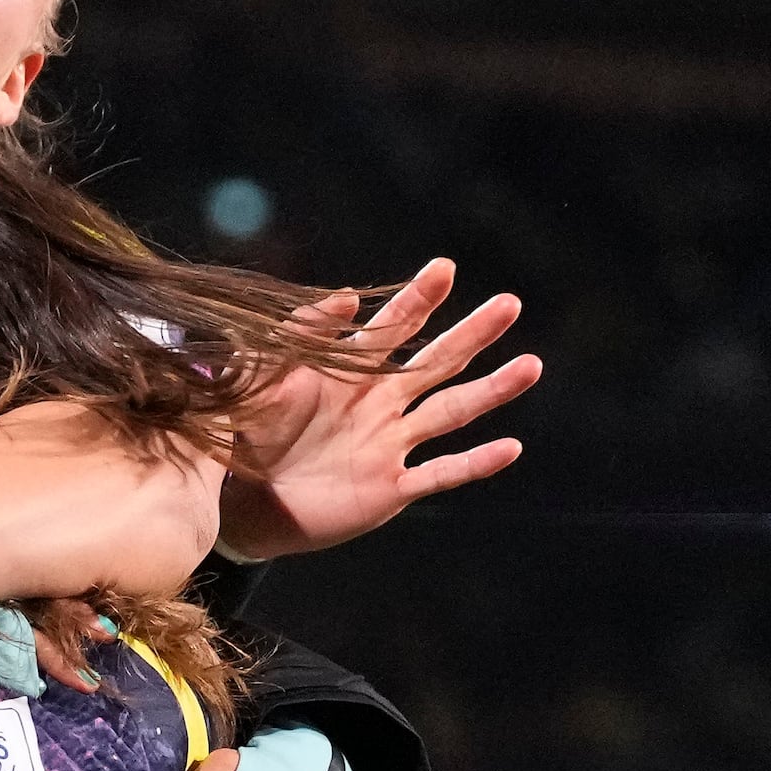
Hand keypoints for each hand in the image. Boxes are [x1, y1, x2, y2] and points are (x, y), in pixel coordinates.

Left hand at [223, 261, 541, 558]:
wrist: (240, 502)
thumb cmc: (250, 435)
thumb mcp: (266, 379)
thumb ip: (302, 337)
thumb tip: (347, 296)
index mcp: (350, 374)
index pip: (393, 329)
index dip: (418, 299)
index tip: (443, 268)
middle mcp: (380, 404)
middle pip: (436, 362)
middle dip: (472, 334)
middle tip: (508, 303)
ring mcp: (390, 445)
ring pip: (451, 412)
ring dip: (492, 390)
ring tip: (531, 365)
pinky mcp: (391, 488)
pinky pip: (440, 473)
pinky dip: (475, 463)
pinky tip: (511, 447)